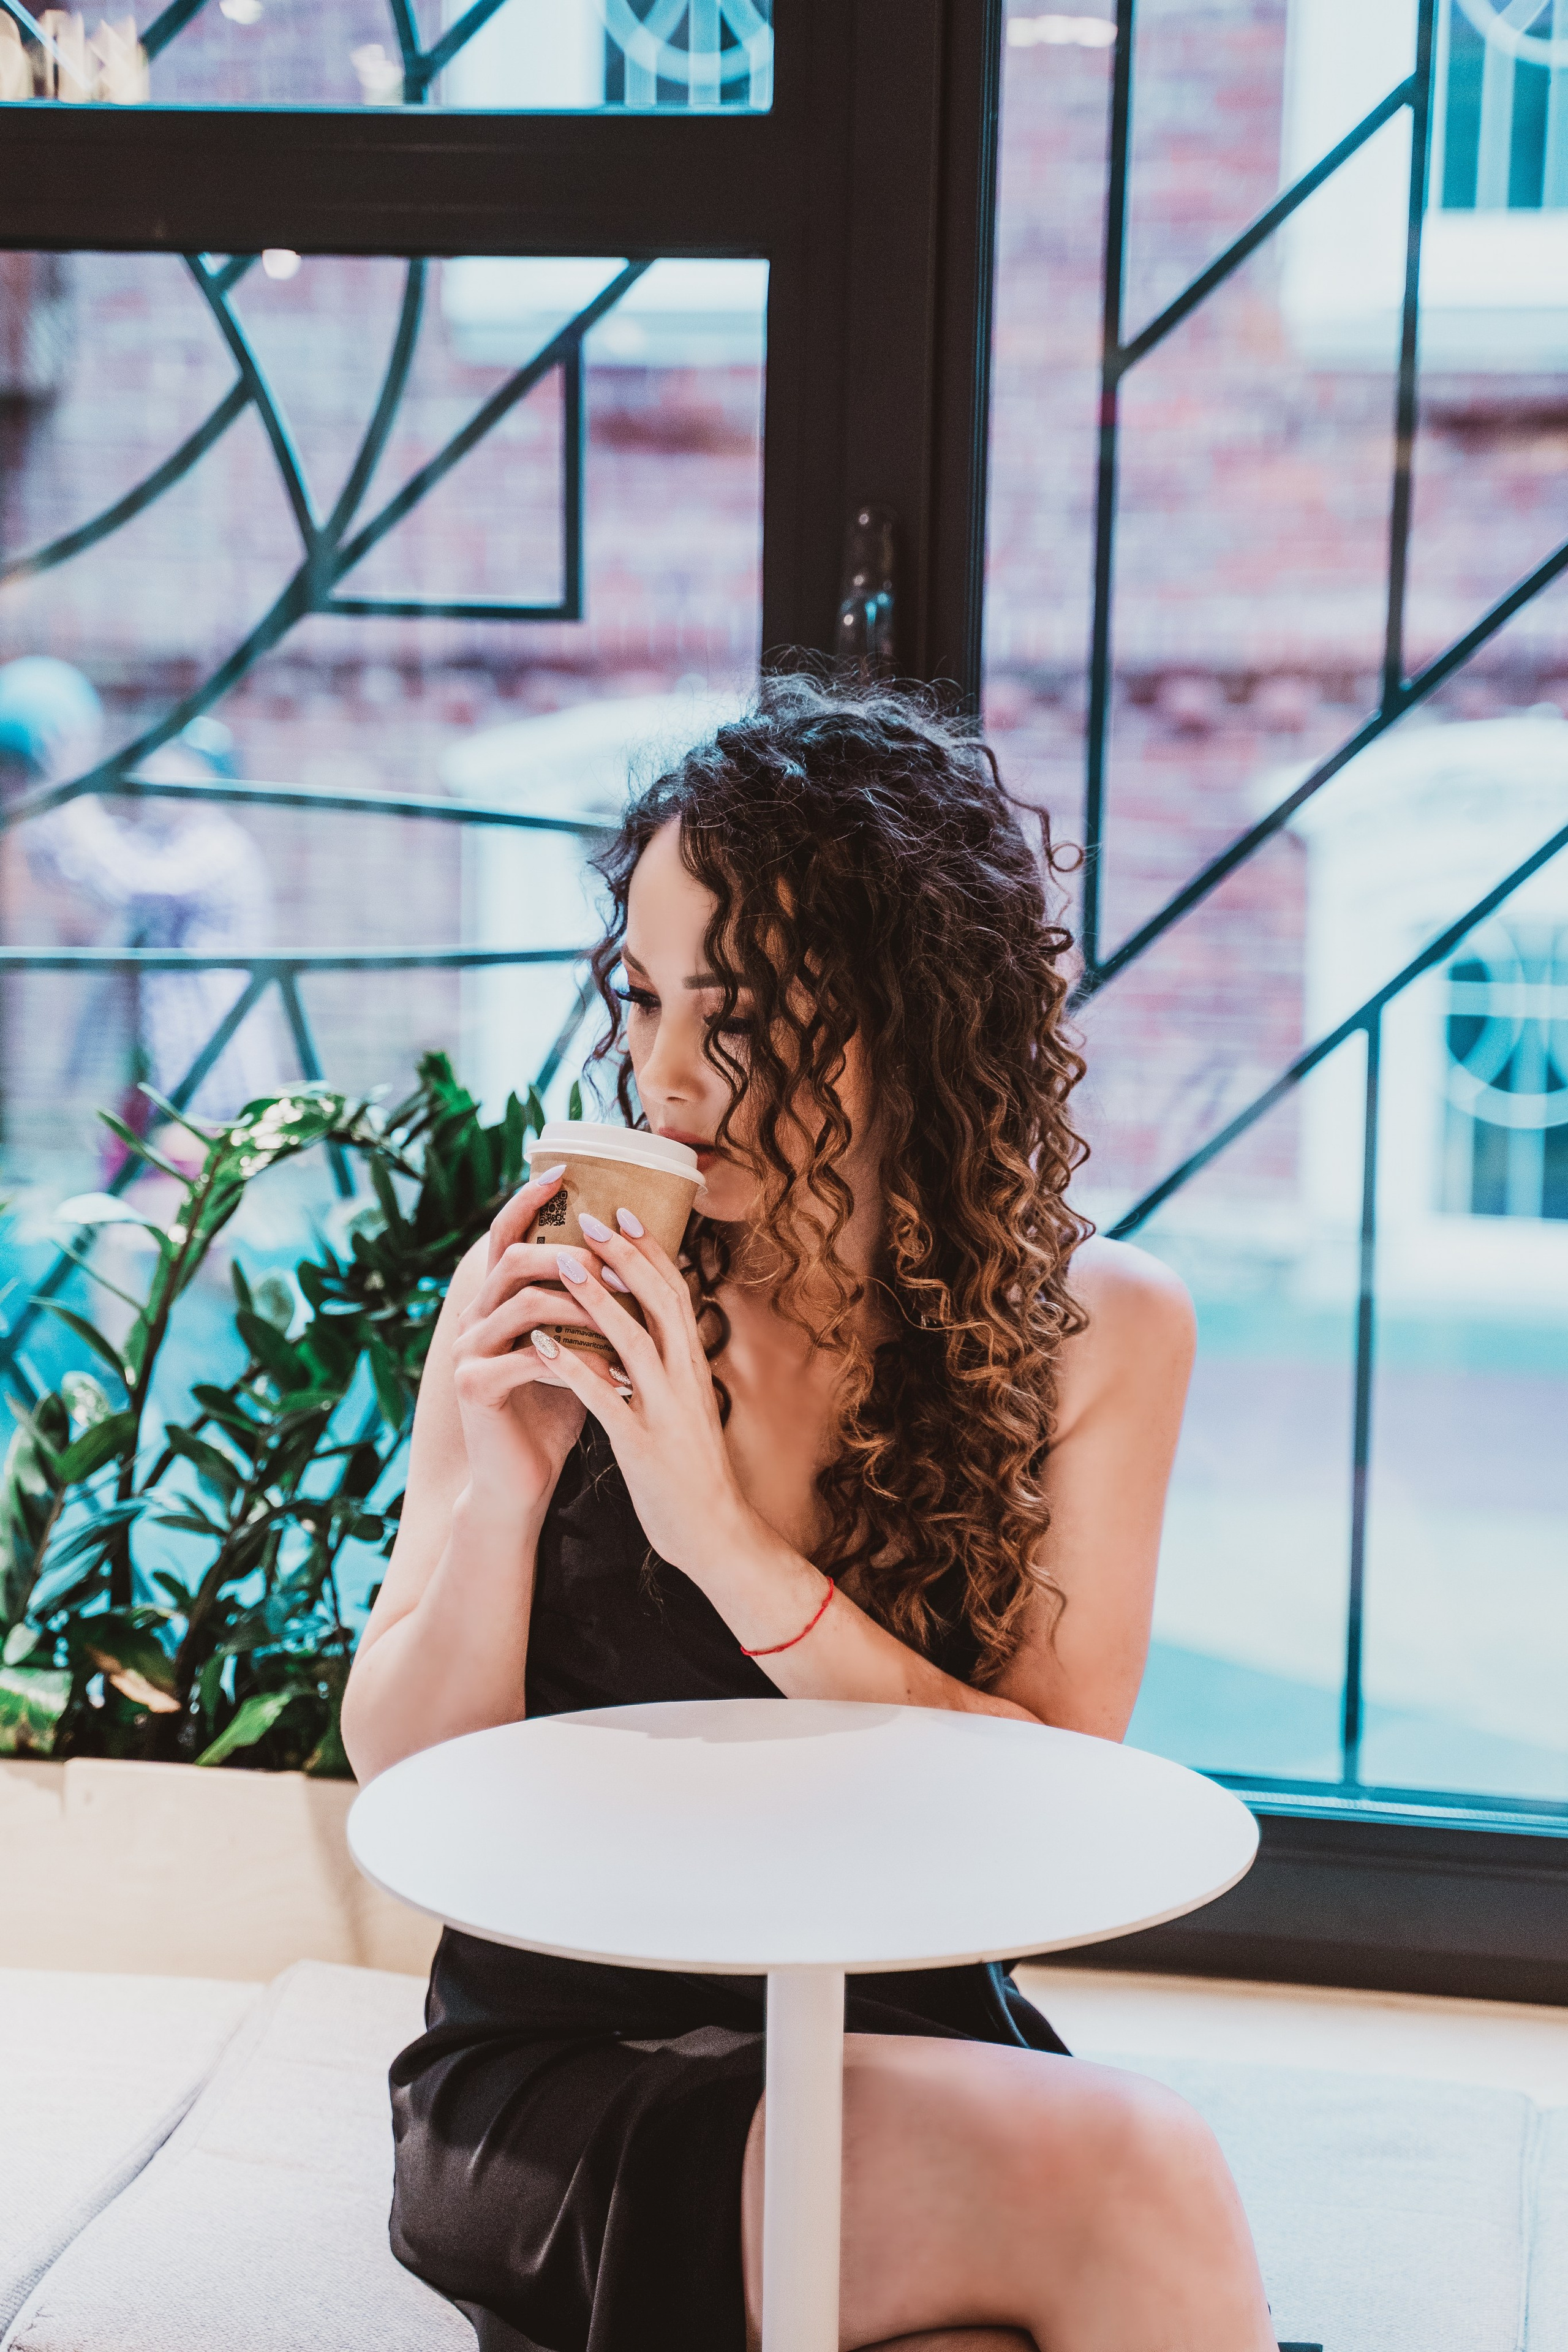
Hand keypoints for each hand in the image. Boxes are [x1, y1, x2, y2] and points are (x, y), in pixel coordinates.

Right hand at [449, 1169, 625, 1517]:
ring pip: (523, 1303)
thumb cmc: (556, 1409)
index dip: (529, 1199)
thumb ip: (585, 1303)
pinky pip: (526, 1358)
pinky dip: (573, 1361)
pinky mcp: (473, 1387)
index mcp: (496, 1301)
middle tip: (616, 1261)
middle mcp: (474, 1317)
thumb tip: (632, 1255)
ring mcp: (467, 1351)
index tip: (566, 1171)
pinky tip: (608, 1372)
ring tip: (623, 1318)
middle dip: (569, 1253)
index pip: (505, 1234)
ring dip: (580, 1305)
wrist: (520, 1479)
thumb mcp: (576, 1346)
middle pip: (513, 1260)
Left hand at [530, 1212, 756, 1583]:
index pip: (676, 1294)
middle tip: (591, 1216)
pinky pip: (605, 1399)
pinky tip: (542, 1346)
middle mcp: (685, 1380)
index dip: (650, 1251)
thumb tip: (643, 1328)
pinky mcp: (642, 1446)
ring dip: (597, 1300)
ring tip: (563, 1264)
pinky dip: (574, 1368)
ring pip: (633, 1341)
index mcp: (694, 1367)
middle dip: (625, 1257)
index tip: (624, 1213)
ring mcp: (666, 1412)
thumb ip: (667, 1368)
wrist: (714, 1533)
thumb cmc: (692, 1470)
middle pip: (659, 1302)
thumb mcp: (686, 1407)